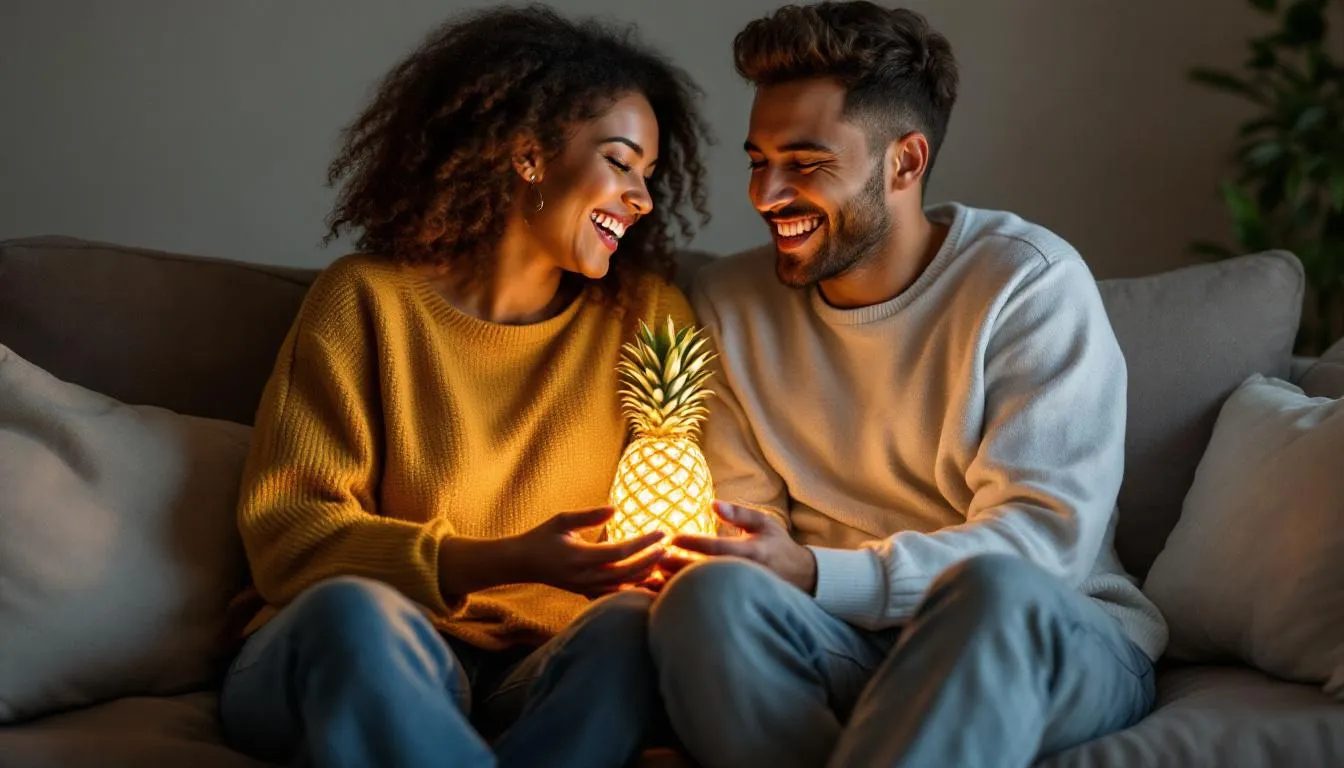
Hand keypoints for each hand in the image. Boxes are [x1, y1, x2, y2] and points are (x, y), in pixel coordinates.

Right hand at [511, 506, 666, 597]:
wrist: (524, 564)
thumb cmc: (543, 537)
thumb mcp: (562, 520)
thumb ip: (588, 515)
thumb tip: (615, 508)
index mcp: (579, 557)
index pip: (619, 552)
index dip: (643, 543)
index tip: (661, 531)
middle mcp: (586, 577)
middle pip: (627, 572)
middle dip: (651, 559)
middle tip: (669, 546)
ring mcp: (587, 589)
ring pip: (625, 586)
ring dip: (647, 574)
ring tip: (666, 560)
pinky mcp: (588, 593)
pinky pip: (617, 593)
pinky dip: (636, 586)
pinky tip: (651, 578)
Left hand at [667, 501, 816, 593]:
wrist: (801, 578)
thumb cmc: (778, 546)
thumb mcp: (765, 523)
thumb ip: (739, 513)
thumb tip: (712, 503)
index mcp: (752, 552)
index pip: (716, 548)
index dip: (692, 543)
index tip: (672, 537)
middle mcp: (745, 575)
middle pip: (705, 572)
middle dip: (678, 565)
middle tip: (655, 557)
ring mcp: (741, 592)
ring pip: (705, 590)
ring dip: (677, 584)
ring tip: (652, 577)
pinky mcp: (738, 604)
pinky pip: (708, 602)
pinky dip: (686, 599)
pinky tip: (665, 594)